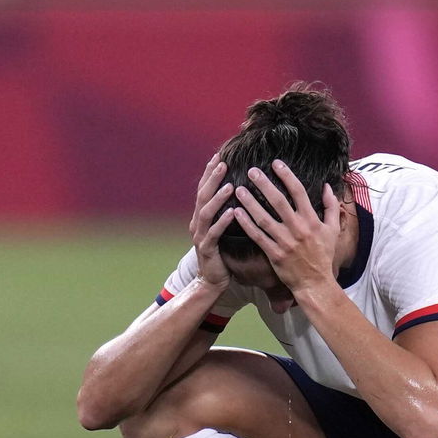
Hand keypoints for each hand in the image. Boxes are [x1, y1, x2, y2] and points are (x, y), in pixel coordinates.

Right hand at [188, 153, 236, 289]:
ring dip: (218, 198)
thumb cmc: (222, 254)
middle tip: (222, 162)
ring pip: (206, 212)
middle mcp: (198, 223)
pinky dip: (223, 222)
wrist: (212, 281)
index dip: (210, 173)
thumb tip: (239, 193)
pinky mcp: (207, 249)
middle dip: (212, 178)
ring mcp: (200, 236)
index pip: (204, 190)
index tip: (219, 156)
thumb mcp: (223, 230)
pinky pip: (215, 233)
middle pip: (203, 195)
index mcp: (202, 217)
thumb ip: (226, 213)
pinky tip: (233, 213)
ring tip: (230, 185)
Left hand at [231, 160, 341, 295]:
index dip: (287, 176)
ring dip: (250, 202)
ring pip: (264, 217)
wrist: (315, 283)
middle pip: (278, 201)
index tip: (275, 163)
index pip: (299, 192)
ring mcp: (285, 241)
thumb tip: (327, 186)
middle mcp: (298, 229)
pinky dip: (246, 224)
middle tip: (252, 171)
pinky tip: (236, 212)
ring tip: (238, 188)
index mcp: (312, 220)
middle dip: (264, 184)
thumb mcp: (333, 230)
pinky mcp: (274, 253)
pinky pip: (257, 236)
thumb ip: (331, 207)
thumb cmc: (323, 255)